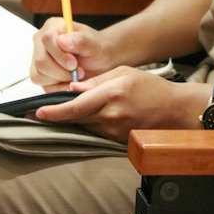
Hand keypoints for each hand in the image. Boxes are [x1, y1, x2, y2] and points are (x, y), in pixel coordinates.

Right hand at [31, 17, 116, 85]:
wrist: (100, 60)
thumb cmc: (97, 48)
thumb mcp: (94, 43)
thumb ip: (80, 41)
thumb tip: (62, 41)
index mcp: (54, 26)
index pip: (47, 39)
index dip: (60, 54)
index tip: (74, 63)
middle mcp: (42, 41)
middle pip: (40, 60)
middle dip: (61, 70)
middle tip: (79, 71)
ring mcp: (38, 58)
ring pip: (38, 74)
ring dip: (60, 79)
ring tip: (76, 74)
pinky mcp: (39, 74)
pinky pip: (42, 85)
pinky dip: (58, 87)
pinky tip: (70, 81)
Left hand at [33, 66, 199, 141]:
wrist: (174, 111)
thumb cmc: (152, 89)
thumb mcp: (124, 73)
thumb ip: (96, 81)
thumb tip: (73, 89)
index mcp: (111, 94)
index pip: (75, 106)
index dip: (55, 111)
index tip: (39, 112)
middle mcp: (111, 115)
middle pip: (76, 119)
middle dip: (58, 117)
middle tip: (42, 114)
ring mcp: (115, 130)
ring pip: (85, 126)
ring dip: (75, 120)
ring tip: (68, 112)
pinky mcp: (118, 140)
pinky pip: (97, 132)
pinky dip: (90, 125)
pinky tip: (91, 118)